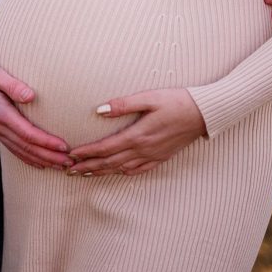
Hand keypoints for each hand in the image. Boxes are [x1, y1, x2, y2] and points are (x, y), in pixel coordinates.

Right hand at [0, 30, 71, 169]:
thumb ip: (13, 85)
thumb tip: (31, 96)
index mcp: (1, 114)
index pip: (28, 134)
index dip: (47, 143)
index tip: (64, 148)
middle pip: (27, 148)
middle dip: (50, 157)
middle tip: (70, 164)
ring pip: (21, 152)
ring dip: (41, 160)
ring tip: (59, 166)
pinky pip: (13, 148)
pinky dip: (27, 157)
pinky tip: (36, 161)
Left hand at [67, 88, 205, 176]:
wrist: (203, 114)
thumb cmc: (176, 101)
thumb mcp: (149, 97)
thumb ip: (123, 105)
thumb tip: (99, 110)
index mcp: (138, 135)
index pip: (105, 148)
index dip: (86, 152)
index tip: (70, 156)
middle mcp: (143, 150)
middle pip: (110, 162)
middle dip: (88, 166)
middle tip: (68, 171)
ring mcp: (152, 156)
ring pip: (121, 168)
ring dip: (102, 171)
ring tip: (85, 173)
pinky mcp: (161, 157)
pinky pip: (138, 170)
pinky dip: (123, 172)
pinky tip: (116, 172)